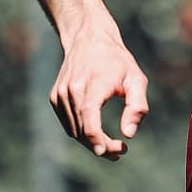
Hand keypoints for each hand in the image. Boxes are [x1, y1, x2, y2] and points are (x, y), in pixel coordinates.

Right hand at [50, 27, 148, 159]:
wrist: (89, 38)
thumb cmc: (117, 61)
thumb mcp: (136, 78)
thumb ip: (137, 106)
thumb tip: (128, 134)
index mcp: (94, 81)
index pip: (89, 114)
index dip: (95, 137)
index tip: (106, 151)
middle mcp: (73, 88)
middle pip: (83, 129)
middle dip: (100, 145)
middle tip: (118, 152)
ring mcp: (61, 93)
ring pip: (74, 130)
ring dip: (90, 142)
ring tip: (111, 145)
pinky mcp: (55, 97)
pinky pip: (68, 123)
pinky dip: (81, 132)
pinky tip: (95, 132)